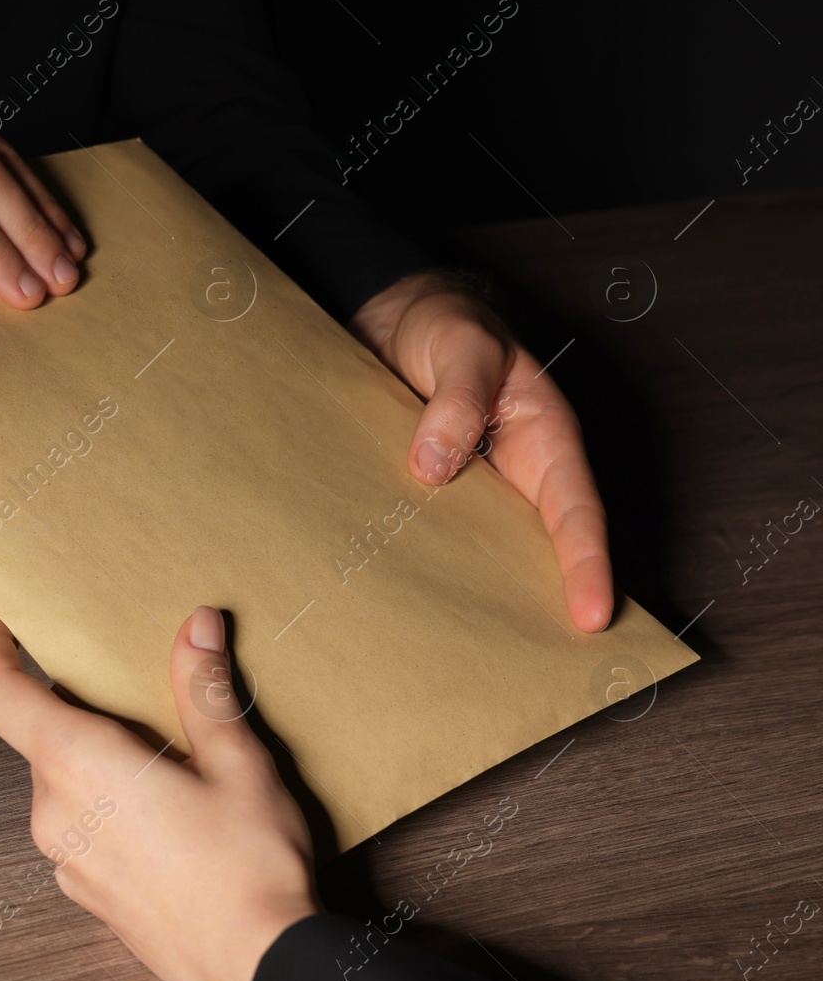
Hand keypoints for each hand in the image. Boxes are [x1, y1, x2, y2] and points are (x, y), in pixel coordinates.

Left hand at [0, 605, 318, 980]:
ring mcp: (64, 858)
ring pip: (62, 781)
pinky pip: (78, 825)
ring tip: (167, 756)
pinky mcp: (85, 891)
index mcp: (77, 763)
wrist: (260, 970)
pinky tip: (167, 811)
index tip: (3, 619)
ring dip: (98, 757)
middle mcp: (54, 810)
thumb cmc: (249, 870)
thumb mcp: (238, 762)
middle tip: (136, 688)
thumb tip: (194, 627)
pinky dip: (106, 802)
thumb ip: (204, 689)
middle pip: (40, 733)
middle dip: (79, 705)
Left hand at [348, 273, 612, 631]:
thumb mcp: (459, 345)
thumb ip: (455, 399)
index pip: (575, 512)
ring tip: (471, 657)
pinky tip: (399, 607)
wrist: (388, 313)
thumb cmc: (444, 323)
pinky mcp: (420, 496)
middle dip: (544, 606)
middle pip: (535, 550)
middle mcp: (510, 475)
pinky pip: (426, 539)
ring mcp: (466, 491)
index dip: (587, 565)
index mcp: (543, 440)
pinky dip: (422, 572)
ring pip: (481, 554)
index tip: (593, 615)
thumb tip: (434, 466)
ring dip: (478, 598)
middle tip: (546, 668)